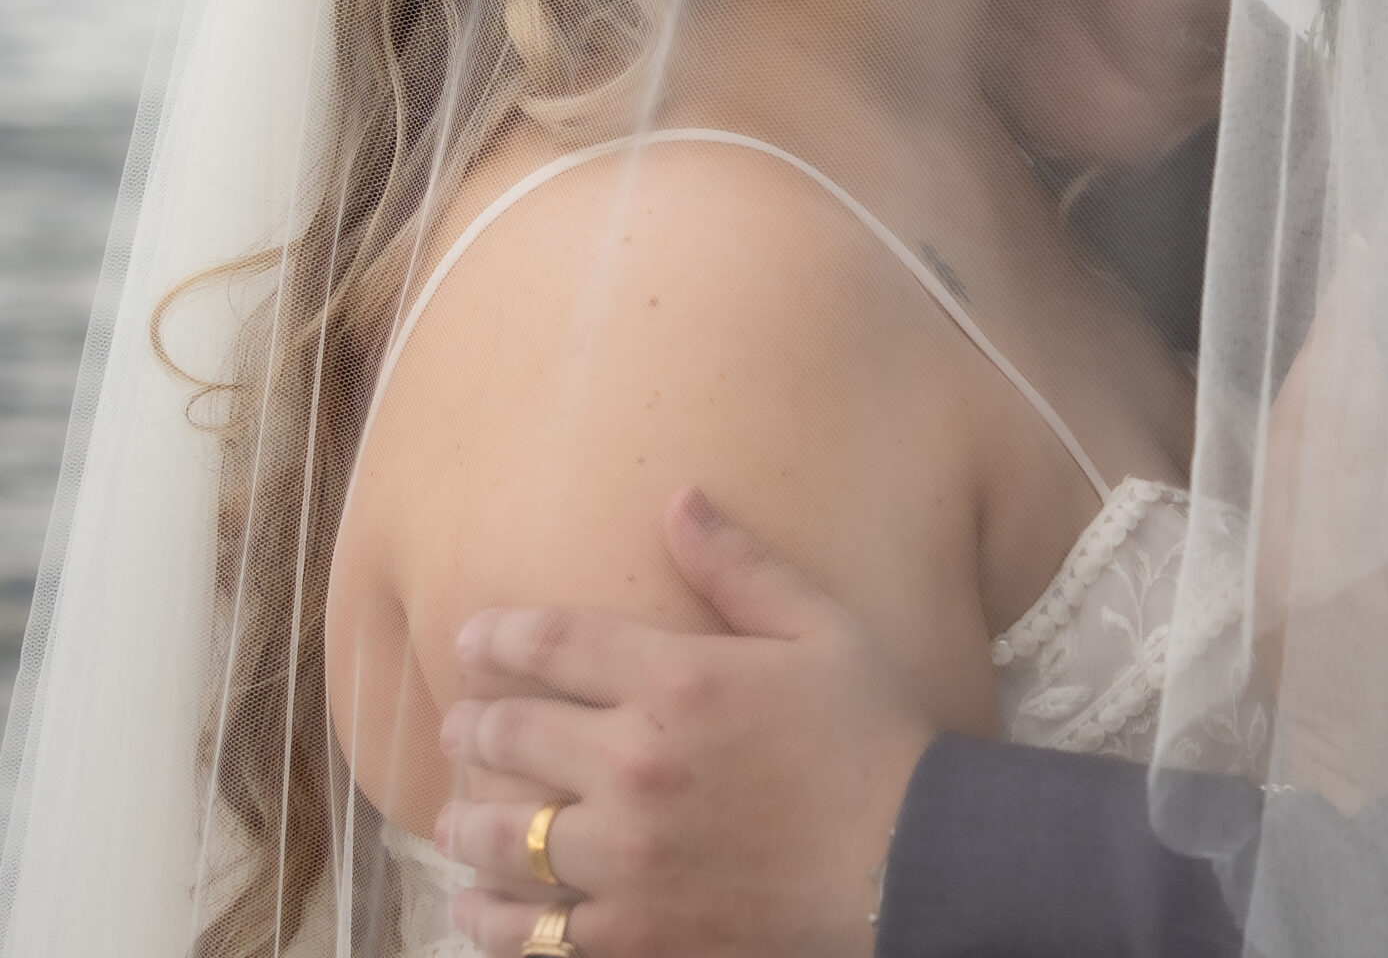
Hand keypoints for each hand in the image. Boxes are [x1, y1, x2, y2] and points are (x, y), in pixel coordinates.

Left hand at [438, 488, 933, 957]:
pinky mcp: (637, 936)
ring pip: (508, 842)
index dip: (497, 638)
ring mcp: (629, 860)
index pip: (552, 645)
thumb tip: (677, 498)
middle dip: (474, 729)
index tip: (470, 640)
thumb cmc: (875, 739)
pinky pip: (537, 932)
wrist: (911, 872)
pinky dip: (495, 921)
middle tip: (458, 729)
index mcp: (677, 681)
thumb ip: (739, 566)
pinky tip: (478, 911)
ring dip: (467, 829)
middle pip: (515, 738)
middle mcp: (635, 766)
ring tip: (452, 825)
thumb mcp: (821, 628)